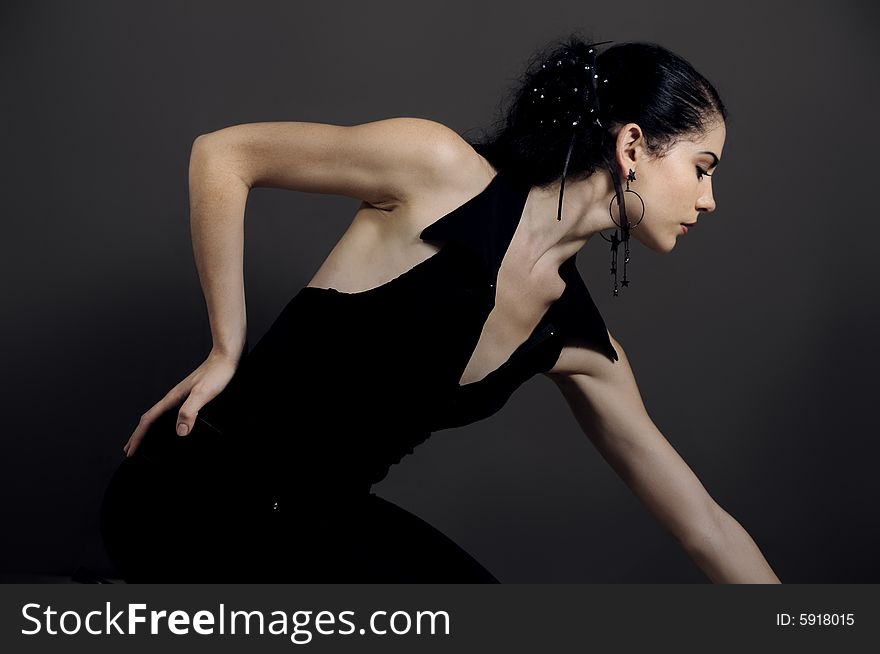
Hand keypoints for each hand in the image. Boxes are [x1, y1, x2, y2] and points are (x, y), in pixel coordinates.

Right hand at [123, 349, 239, 457]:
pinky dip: (164, 424)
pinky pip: (170, 414)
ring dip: (149, 430)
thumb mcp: (203, 394)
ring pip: (159, 417)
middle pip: (149, 419)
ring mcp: (180, 398)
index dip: (138, 437)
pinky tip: (171, 428)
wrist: (225, 359)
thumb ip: (190, 411)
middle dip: (138, 435)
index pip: (148, 420)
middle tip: (130, 450)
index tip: (131, 451)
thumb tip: (180, 432)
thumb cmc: (216, 373)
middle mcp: (173, 398)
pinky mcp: (190, 398)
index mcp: (172, 398)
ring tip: (144, 441)